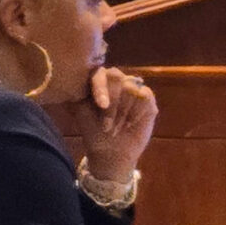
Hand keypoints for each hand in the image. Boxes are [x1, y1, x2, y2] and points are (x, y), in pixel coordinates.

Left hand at [67, 67, 155, 183]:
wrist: (110, 151)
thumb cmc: (92, 130)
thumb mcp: (80, 110)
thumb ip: (80, 92)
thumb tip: (78, 79)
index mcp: (98, 80)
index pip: (99, 73)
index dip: (101, 88)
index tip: (102, 105)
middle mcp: (116, 80)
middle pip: (117, 77)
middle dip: (113, 103)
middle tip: (107, 126)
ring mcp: (133, 88)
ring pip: (131, 88)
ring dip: (123, 112)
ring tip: (116, 128)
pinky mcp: (147, 98)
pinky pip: (145, 96)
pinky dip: (137, 112)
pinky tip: (129, 124)